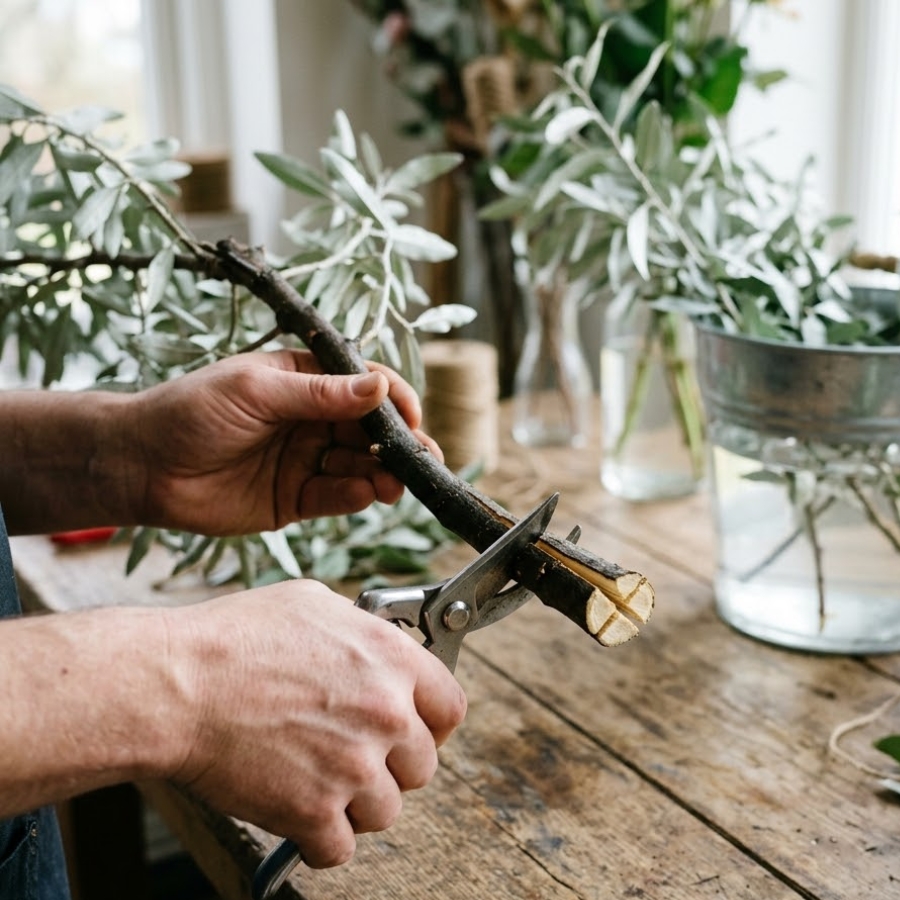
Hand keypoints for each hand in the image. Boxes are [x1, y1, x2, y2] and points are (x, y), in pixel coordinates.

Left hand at [129, 349, 440, 534]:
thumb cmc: (190, 412)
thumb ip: (318, 394)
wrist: (143, 467)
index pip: (363, 386)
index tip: (411, 417)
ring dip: (383, 474)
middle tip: (421, 459)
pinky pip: (336, 498)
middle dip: (399, 444)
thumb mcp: (256, 391)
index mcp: (305, 381)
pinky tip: (364, 495)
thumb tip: (377, 388)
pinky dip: (355, 497)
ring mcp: (306, 460)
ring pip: (361, 467)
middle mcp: (312, 420)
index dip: (393, 400)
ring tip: (395, 482)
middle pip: (371, 430)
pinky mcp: (296, 499)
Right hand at [167, 580, 466, 867]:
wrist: (177, 684)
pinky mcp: (314, 812)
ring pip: (386, 810)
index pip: (451, 707)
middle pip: (423, 765)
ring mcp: (354, 766)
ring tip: (318, 777)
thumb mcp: (314, 603)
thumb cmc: (235, 637)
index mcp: (391, 660)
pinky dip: (320, 838)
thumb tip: (378, 646)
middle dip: (391, 764)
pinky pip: (340, 847)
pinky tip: (298, 810)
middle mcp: (385, 713)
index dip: (433, 723)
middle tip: (353, 753)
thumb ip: (363, 630)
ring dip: (356, 802)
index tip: (416, 730)